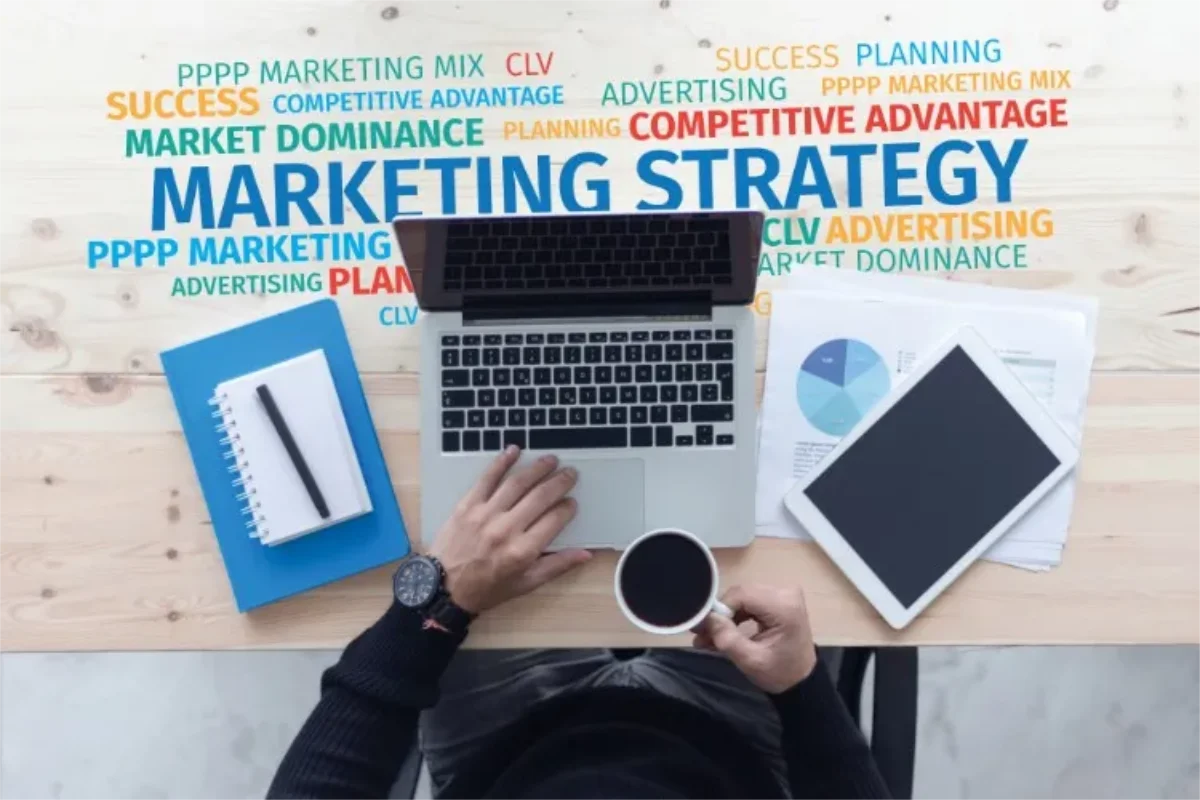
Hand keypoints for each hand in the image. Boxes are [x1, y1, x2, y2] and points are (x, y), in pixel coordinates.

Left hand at [430, 446, 590, 613]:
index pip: (555, 520)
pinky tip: (514, 450)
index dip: (567, 508)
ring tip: (551, 460)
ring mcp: (485, 514)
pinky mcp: (467, 505)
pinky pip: (487, 479)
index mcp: (523, 551)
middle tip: (570, 473)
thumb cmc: (487, 588)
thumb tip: (585, 553)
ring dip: (537, 468)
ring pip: (517, 484)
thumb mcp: (525, 584)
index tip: (572, 502)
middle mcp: (506, 529)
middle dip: (559, 482)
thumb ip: (557, 566)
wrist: (443, 588)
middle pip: (540, 497)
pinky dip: (501, 462)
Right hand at [693, 584, 817, 693]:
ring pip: (742, 597)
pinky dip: (735, 616)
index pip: (742, 595)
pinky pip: (749, 601)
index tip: (704, 628)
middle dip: (721, 615)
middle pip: (741, 594)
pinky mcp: (778, 599)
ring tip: (708, 637)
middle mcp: (785, 593)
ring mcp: (783, 594)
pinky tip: (723, 632)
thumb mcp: (751, 661)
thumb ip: (727, 639)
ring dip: (726, 616)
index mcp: (784, 607)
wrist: (802, 680)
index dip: (720, 609)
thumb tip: (706, 619)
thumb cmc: (780, 673)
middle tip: (702, 634)